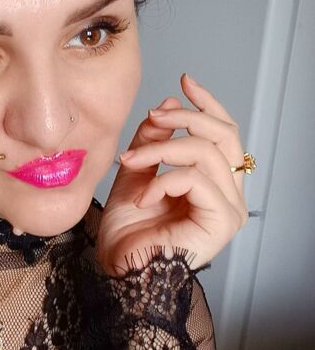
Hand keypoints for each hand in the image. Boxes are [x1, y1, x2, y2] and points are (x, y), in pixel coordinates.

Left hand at [96, 73, 248, 275]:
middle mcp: (229, 195)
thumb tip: (169, 102)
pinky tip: (144, 197)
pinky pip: (195, 180)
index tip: (185, 80)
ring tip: (131, 161)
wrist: (119, 269)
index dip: (207, 103)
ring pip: (206, 153)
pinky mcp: (222, 222)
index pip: (224, 133)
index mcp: (213, 183)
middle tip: (154, 116)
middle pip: (224, 135)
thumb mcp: (136, 172)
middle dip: (186, 117)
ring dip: (162, 149)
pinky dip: (162, 181)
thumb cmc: (127, 232)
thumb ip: (153, 141)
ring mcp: (229, 209)